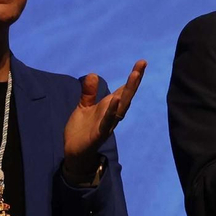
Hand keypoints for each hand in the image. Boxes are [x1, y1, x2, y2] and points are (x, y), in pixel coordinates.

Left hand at [62, 59, 146, 182]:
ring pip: (122, 106)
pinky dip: (112, 110)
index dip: (133, 77)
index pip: (123, 89)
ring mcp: (108, 123)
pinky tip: (115, 99)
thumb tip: (92, 74)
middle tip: (142, 64)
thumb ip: (89, 92)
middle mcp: (113, 114)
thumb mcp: (84, 106)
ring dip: (128, 92)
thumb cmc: (81, 130)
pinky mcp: (100, 133)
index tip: (141, 63)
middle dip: (135, 80)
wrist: (74, 152)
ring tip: (134, 75)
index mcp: (109, 107)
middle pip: (127, 95)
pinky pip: (108, 121)